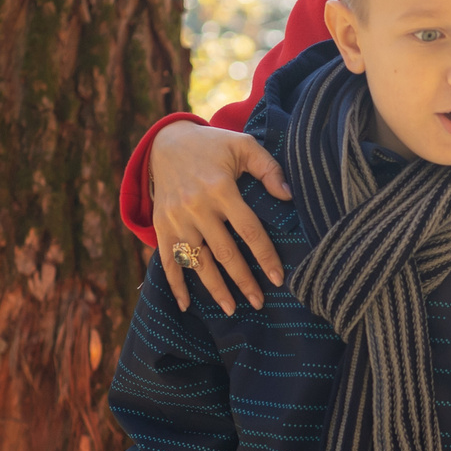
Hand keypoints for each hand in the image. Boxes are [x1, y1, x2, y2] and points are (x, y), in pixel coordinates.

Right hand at [151, 122, 291, 314]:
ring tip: (231, 308)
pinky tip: (186, 304)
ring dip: (214, 288)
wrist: (166, 142)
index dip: (264, 256)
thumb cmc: (213, 145)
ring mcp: (176, 218)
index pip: (249, 230)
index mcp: (220, 188)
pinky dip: (175, 283)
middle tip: (259, 302)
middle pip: (224, 252)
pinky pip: (167, 259)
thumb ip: (269, 169)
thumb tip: (288, 196)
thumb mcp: (244, 146)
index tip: (278, 278)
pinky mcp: (161, 225)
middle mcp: (197, 206)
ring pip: (198, 261)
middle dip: (243, 280)